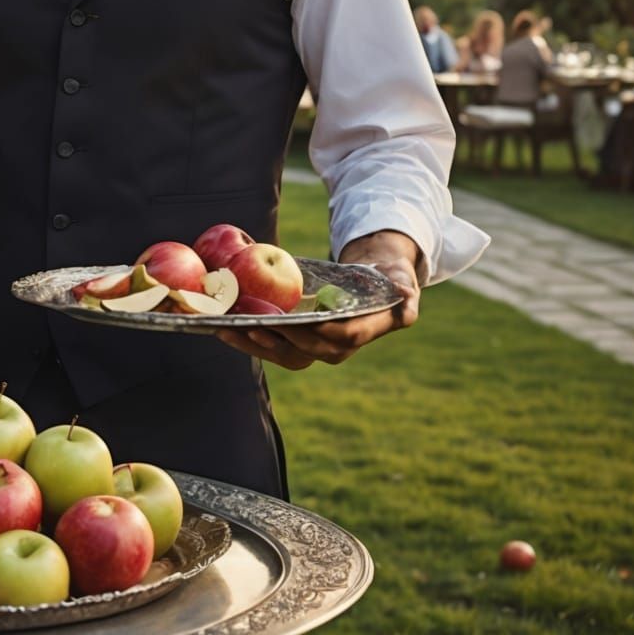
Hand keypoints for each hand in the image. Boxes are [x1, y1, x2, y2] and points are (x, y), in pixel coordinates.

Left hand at [213, 231, 421, 371]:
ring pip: (282, 354)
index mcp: (361, 333)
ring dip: (252, 344)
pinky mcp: (298, 344)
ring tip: (225, 328)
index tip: (289, 322)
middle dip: (274, 340)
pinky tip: (225, 327)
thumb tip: (407, 295)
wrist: (376, 287)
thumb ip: (404, 290)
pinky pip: (272, 347)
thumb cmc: (388, 280)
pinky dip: (248, 340)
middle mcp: (336, 348)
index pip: (338, 337)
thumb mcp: (401, 281)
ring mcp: (316, 349)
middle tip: (248, 325)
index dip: (315, 333)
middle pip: (302, 351)